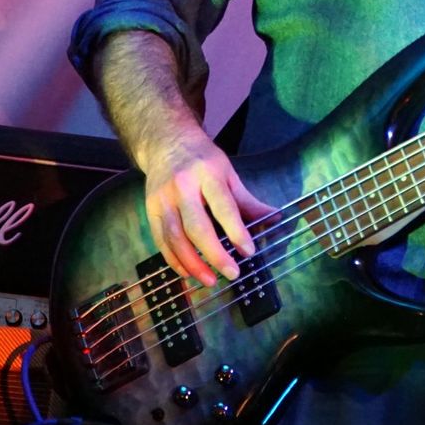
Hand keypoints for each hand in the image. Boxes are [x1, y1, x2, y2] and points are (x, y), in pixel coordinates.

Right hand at [138, 126, 276, 287]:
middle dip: (214, 254)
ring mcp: (162, 200)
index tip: (249, 251)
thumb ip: (247, 199)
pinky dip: (174, 261)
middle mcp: (182, 187)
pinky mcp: (150, 210)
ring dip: (192, 264)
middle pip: (196, 226)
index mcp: (207, 174)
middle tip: (232, 273)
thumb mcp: (228, 172)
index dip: (236, 230)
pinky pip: (161, 241)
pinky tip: (188, 274)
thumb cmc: (202, 160)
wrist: (165, 143)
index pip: (223, 206)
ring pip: (175, 238)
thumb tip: (274, 218)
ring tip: (210, 281)